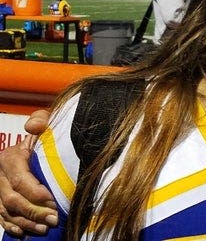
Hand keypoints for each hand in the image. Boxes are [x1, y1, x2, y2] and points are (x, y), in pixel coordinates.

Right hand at [0, 110, 57, 235]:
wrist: (34, 146)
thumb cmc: (42, 138)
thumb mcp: (43, 126)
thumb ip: (40, 121)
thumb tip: (33, 126)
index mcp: (9, 158)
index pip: (20, 180)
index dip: (36, 193)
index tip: (54, 200)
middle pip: (12, 199)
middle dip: (34, 211)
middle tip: (54, 219)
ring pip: (7, 211)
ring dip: (26, 222)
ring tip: (45, 228)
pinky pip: (1, 217)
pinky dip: (13, 227)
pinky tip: (25, 232)